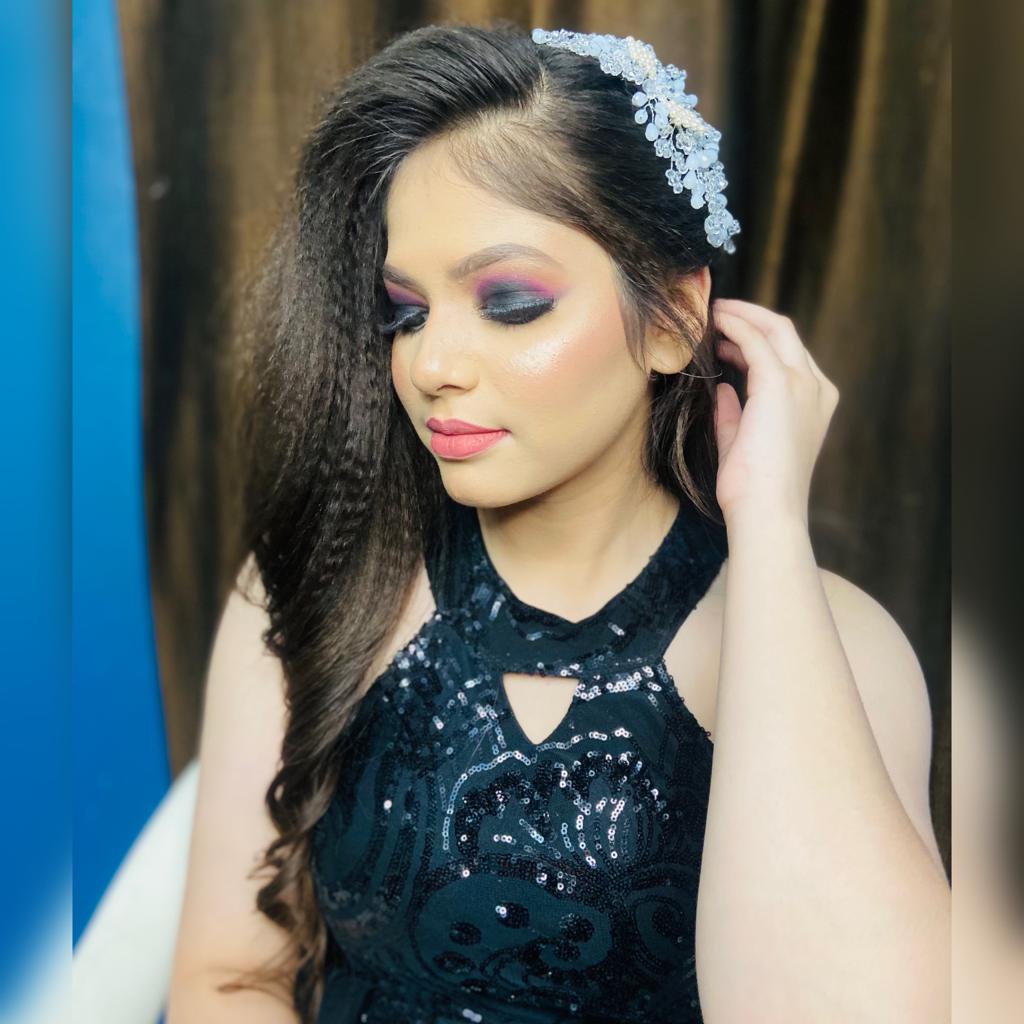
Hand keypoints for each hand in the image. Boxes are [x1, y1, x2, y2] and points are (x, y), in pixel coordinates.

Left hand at [711, 298, 839, 527]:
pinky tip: (714, 322)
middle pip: (784, 333)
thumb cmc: (753, 489)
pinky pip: (755, 340)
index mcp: (814, 403)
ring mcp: (802, 384)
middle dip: (750, 317)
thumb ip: (735, 415)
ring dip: (741, 315)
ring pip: (774, 329)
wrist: (766, 511)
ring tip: (711, 312)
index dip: (755, 339)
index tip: (725, 335)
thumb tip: (722, 391)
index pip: (788, 356)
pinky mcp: (780, 384)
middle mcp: (816, 388)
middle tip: (717, 312)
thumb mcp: (742, 443)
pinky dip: (735, 325)